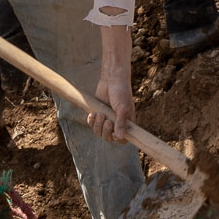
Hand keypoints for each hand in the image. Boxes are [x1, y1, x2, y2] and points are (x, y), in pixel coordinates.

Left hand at [89, 20, 133, 142]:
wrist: (111, 78)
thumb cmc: (121, 91)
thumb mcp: (122, 108)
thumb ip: (121, 123)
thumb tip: (119, 137)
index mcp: (127, 123)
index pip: (123, 139)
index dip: (117, 139)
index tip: (114, 133)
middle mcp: (117, 123)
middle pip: (109, 138)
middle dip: (105, 132)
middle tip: (107, 121)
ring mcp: (107, 119)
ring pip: (99, 132)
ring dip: (97, 126)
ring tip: (99, 114)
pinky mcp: (99, 114)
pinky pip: (92, 124)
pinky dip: (91, 121)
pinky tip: (92, 114)